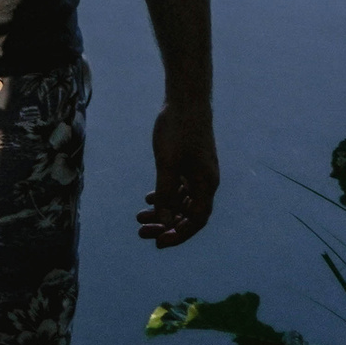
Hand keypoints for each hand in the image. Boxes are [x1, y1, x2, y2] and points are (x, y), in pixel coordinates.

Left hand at [137, 102, 218, 247]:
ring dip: (163, 211)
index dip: (178, 234)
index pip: (195, 221)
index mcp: (206, 185)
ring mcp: (199, 172)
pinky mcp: (191, 163)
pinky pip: (180, 187)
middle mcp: (206, 182)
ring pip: (182, 200)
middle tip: (141, 232)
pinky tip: (149, 199)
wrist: (185, 101)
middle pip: (187, 213)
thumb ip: (166, 194)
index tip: (158, 242)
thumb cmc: (177, 131)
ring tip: (139, 217)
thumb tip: (164, 224)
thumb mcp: (167, 164)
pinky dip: (166, 195)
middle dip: (166, 225)